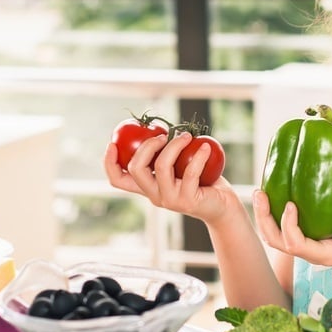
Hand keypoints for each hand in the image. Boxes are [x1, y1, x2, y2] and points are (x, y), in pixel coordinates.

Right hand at [103, 132, 232, 223]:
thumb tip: (157, 125)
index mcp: (147, 187)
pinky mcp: (187, 201)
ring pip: (162, 167)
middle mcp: (154, 195)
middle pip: (136, 169)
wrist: (223, 207)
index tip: (112, 143)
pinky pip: (190, 173)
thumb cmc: (202, 181)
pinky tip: (206, 147)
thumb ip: (167, 152)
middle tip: (162, 136)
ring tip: (187, 136)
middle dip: (146, 146)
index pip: (118, 180)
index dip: (109, 163)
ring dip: (174, 145)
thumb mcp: (179, 165)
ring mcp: (169, 200)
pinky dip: (199, 155)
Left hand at [253, 184, 331, 269]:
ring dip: (264, 217)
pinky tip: (274, 193)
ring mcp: (307, 246)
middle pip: (276, 242)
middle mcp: (311, 253)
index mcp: (325, 255)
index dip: (288, 225)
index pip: (295, 245)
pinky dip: (274, 215)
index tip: (291, 204)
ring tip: (260, 192)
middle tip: (260, 193)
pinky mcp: (308, 237)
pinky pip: (283, 229)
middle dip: (265, 219)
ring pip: (275, 238)